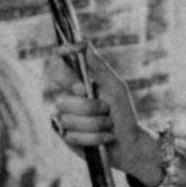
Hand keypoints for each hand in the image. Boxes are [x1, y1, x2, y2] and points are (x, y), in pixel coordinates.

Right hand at [47, 50, 158, 182]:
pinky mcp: (65, 138)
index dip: (65, 78)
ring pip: (69, 120)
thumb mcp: (115, 86)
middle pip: (63, 100)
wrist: (129, 143)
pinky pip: (72, 136)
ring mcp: (63, 119)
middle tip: (106, 110)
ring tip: (108, 126)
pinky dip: (94, 138)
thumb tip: (84, 43)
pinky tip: (105, 139)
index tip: (82, 87)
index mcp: (76, 84)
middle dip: (90, 108)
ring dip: (95, 124)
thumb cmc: (123, 113)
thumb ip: (99, 66)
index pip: (56, 70)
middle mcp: (66, 100)